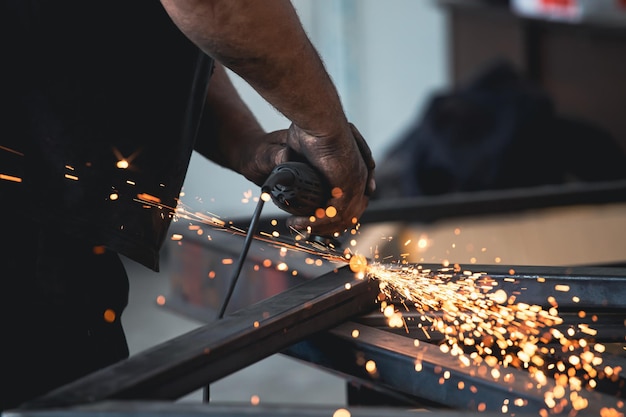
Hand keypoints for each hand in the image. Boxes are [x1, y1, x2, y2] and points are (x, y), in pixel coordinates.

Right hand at [251, 123, 374, 236]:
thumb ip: (304, 162)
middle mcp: (361, 179)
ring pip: (340, 219)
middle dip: (324, 226)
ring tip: (295, 225)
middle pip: (348, 215)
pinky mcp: (348, 187)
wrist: (318, 120)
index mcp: (356, 171)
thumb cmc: (310, 129)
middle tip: (301, 226)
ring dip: (316, 227)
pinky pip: (333, 214)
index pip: (351, 203)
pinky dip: (314, 221)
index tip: (311, 219)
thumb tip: (288, 164)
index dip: (333, 215)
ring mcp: (357, 184)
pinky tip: (297, 221)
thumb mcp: (306, 150)